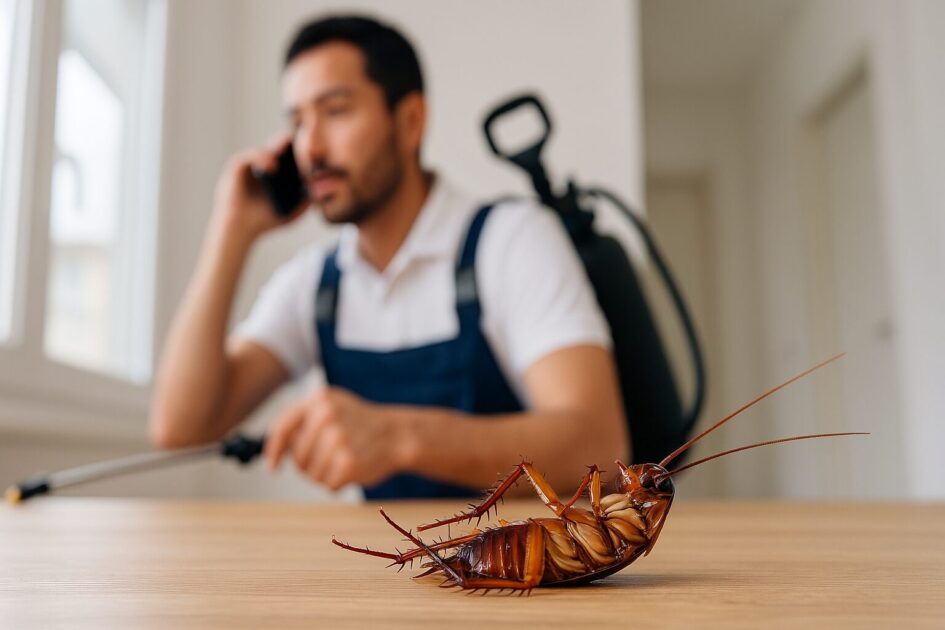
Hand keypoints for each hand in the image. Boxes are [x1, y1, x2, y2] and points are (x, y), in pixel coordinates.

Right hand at [211, 134, 307, 243]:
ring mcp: (252, 164)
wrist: (241, 229)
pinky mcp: (238, 167)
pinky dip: (262, 158)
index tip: (316, 154)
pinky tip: (273, 167)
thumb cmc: (265, 220)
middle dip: (293, 144)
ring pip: (267, 148)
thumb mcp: (291, 213)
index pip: (293, 155)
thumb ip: (306, 202)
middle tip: (304, 145)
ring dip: (279, 147)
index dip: (302, 152)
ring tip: (288, 154)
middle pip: (281, 146)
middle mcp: (266, 164)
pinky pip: (250, 157)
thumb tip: (320, 190)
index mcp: (280, 172)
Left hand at [264, 387, 414, 490]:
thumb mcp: (332, 407)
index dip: (274, 451)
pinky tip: (353, 469)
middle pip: (298, 459)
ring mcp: (338, 439)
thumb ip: (302, 421)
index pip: (283, 428)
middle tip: (332, 457)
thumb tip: (276, 450)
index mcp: (320, 399)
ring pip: (311, 475)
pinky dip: (338, 483)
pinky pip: (328, 485)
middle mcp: (326, 416)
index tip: (273, 467)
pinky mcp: (348, 462)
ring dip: (325, 475)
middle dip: (310, 465)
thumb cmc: (360, 424)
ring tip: (344, 460)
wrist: (398, 434)